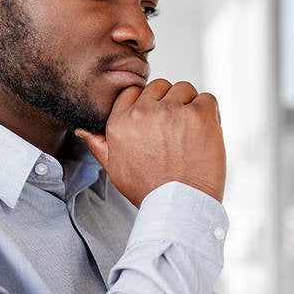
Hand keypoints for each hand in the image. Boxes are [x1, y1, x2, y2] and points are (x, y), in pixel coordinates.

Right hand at [75, 79, 224, 206]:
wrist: (179, 206)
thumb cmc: (149, 190)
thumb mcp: (115, 169)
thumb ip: (100, 145)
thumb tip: (83, 130)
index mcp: (120, 122)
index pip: (134, 91)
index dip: (150, 103)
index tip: (158, 121)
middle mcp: (144, 112)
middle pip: (161, 87)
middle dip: (170, 103)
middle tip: (177, 131)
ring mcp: (173, 112)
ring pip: (185, 89)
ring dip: (191, 106)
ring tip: (192, 133)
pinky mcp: (199, 115)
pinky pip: (207, 99)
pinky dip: (210, 113)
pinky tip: (205, 134)